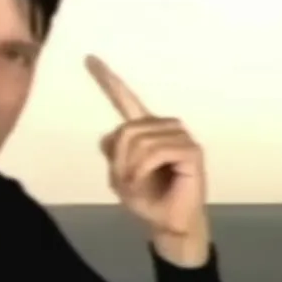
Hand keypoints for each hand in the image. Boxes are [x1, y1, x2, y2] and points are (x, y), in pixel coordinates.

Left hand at [85, 54, 210, 262]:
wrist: (167, 223)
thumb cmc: (148, 199)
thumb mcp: (119, 176)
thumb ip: (113, 152)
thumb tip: (110, 134)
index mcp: (144, 130)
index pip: (125, 99)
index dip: (108, 80)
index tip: (89, 58)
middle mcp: (164, 127)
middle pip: (127, 129)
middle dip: (121, 159)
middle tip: (127, 181)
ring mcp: (180, 137)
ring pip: (141, 140)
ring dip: (133, 167)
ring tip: (139, 183)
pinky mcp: (192, 151)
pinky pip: (157, 151)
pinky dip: (144, 169)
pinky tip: (145, 180)